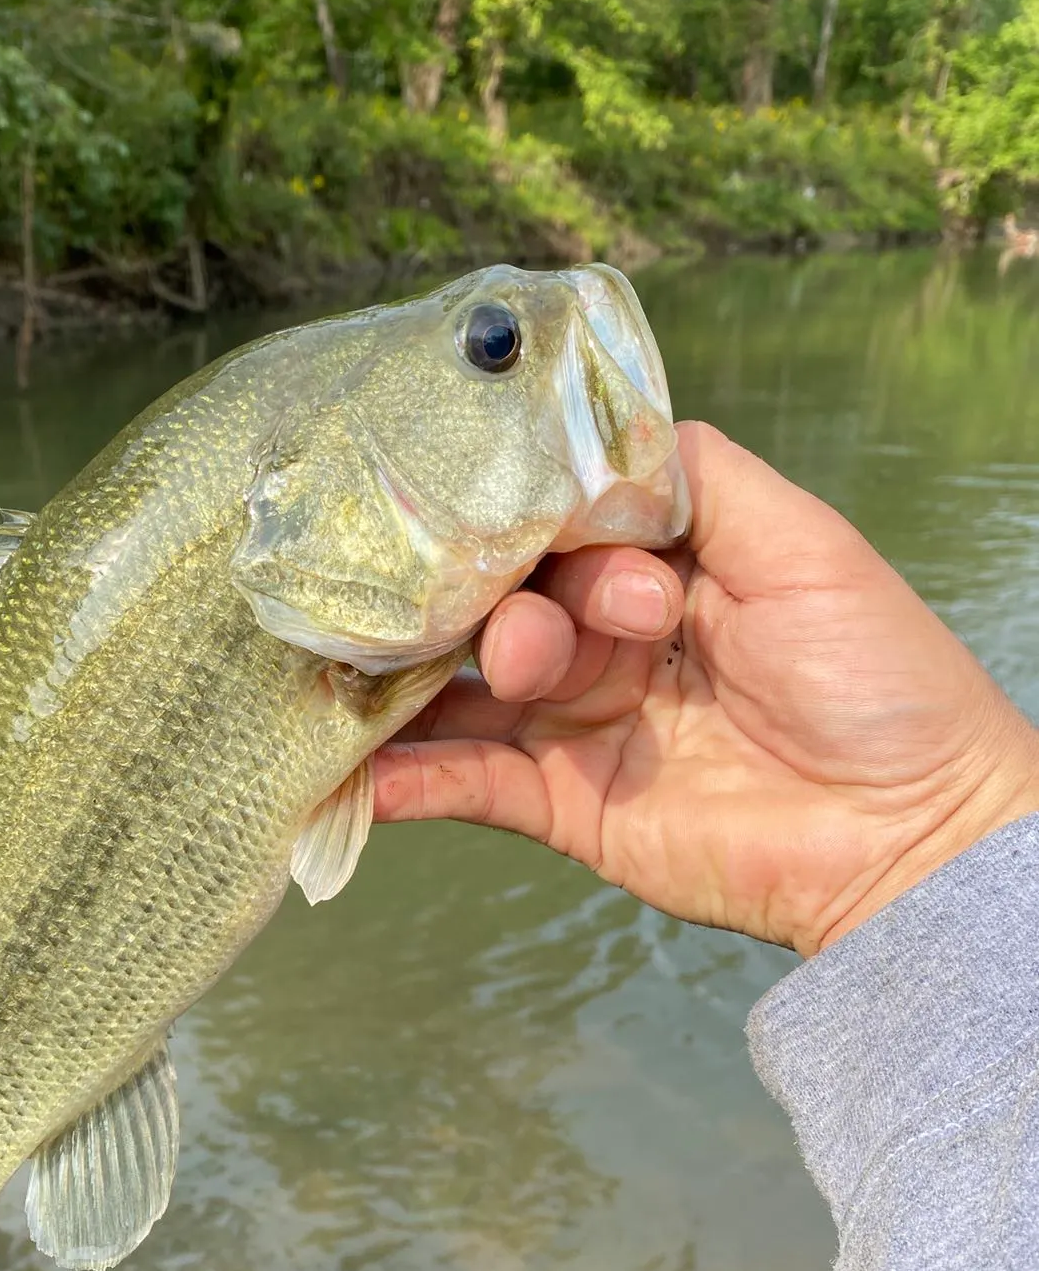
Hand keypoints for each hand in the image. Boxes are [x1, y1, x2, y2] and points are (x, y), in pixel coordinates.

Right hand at [375, 423, 1038, 955]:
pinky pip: (470, 782)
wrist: (910, 838)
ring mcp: (577, 722)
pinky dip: (410, 779)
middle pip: (504, 598)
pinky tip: (360, 775)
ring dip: (424, 677)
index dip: (525, 516)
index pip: (555, 523)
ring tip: (394, 672)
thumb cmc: (876, 676)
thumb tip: (593, 431)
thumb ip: (695, 474)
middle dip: (496, 605)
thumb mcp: (801, 544)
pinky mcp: (563, 804)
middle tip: (526, 639)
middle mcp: (605, 637)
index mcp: (656, 567)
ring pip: (472, 683)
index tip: (495, 517)